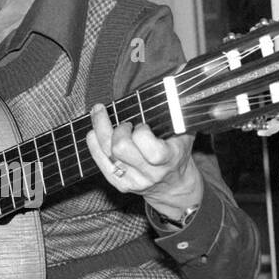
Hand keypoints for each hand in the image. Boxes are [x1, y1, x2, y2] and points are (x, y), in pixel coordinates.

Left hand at [86, 103, 203, 220]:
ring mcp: (133, 180)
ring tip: (98, 112)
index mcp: (167, 159)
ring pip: (107, 152)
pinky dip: (94, 144)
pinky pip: (100, 162)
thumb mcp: (185, 134)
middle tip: (125, 123)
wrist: (174, 185)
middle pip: (121, 148)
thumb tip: (170, 93)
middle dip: (119, 129)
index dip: (141, 131)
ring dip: (100, 128)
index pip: (148, 145)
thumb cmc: (178, 153)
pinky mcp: (120, 184)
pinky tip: (93, 132)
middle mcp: (149, 173)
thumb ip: (177, 117)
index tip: (143, 125)